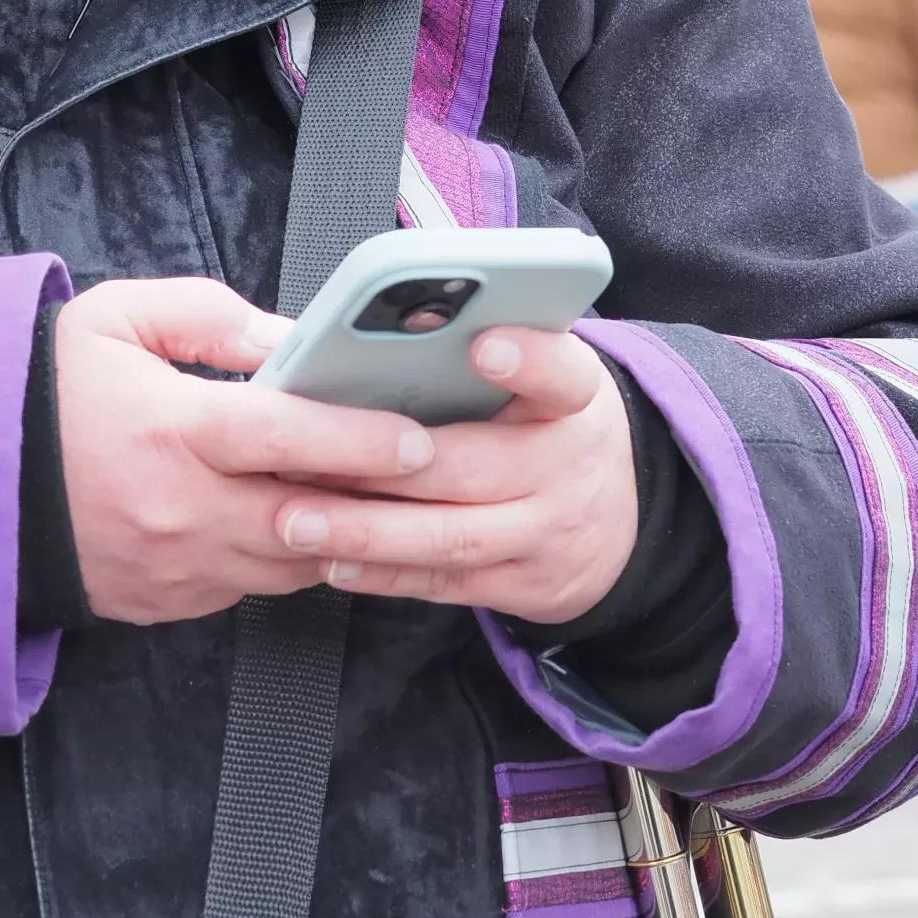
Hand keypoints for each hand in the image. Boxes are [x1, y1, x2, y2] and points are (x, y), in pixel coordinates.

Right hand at [56, 285, 638, 628]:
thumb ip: (210, 317)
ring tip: (377, 497)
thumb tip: (288, 338)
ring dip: (334, 534)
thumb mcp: (118, 318)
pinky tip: (302, 522)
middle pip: (308, 516)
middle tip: (429, 477)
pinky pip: (249, 587)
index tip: (420, 438)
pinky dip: (282, 557)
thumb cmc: (50, 387)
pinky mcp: (167, 601)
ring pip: (289, 563)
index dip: (362, 440)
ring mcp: (175, 565)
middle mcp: (180, 508)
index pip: (289, 439)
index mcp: (172, 429)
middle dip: (374, 500)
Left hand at [272, 327, 638, 623]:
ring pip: (451, 536)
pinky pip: (445, 583)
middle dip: (384, 468)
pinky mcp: (523, 585)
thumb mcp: (541, 380)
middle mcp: (564, 467)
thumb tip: (361, 333)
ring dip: (366, 530)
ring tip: (295, 520)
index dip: (528, 361)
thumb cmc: (544, 425)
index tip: (482, 343)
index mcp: (573, 399)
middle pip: (473, 466)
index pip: (564, 374)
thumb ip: (470, 357)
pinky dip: (383, 574)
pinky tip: (330, 561)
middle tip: (305, 459)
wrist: (623, 519)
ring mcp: (545, 533)